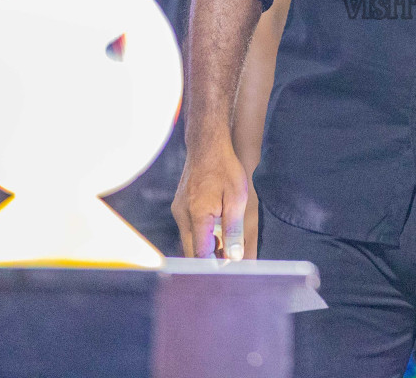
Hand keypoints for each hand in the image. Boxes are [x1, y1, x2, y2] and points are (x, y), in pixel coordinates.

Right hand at [172, 139, 250, 259]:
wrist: (207, 146)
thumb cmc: (224, 169)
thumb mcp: (237, 199)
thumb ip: (233, 230)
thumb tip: (234, 256)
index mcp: (197, 216)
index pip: (201, 254)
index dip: (214, 266)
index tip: (229, 269)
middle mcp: (182, 216)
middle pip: (192, 251)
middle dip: (210, 259)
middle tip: (230, 260)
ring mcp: (178, 211)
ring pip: (190, 240)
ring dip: (206, 247)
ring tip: (226, 245)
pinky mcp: (179, 207)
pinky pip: (189, 228)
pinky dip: (201, 235)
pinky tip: (217, 231)